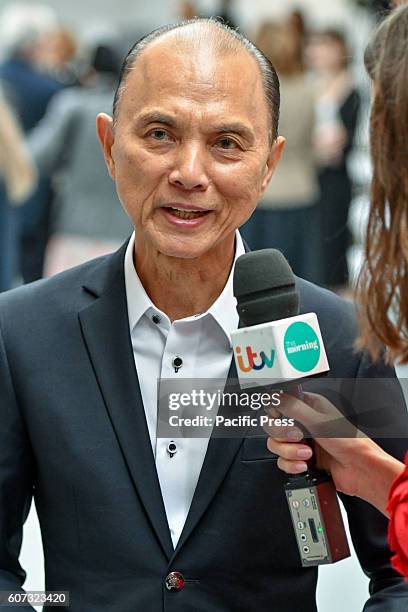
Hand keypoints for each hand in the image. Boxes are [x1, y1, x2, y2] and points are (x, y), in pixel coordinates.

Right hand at [265, 392, 403, 513]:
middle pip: (273, 426)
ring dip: (289, 452)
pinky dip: (292, 465)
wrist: (360, 470)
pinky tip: (305, 464)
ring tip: (307, 454)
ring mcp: (301, 442)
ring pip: (276, 445)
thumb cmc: (349, 442)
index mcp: (308, 406)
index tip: (278, 418)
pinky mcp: (301, 459)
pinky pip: (283, 461)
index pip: (280, 404)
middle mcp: (303, 423)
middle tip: (298, 437)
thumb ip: (293, 408)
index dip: (275, 412)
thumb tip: (274, 396)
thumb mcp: (318, 421)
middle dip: (283, 435)